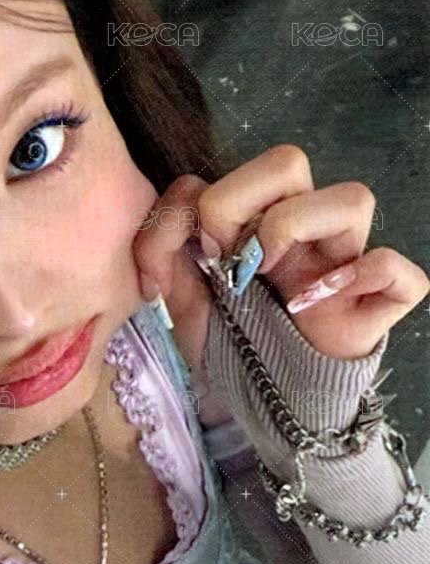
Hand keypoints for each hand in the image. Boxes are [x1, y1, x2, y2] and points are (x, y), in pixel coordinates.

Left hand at [133, 145, 429, 368]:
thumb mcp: (180, 297)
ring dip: (299, 229)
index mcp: (255, 219)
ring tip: (272, 277)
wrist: (264, 403)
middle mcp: (303, 230)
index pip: (223, 172)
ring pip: (354, 198)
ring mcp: (345, 260)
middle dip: (242, 203)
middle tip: (230, 258)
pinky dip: (367, 278)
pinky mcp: (381, 302)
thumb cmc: (229, 343)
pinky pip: (399, 270)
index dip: (202, 207)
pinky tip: (318, 305)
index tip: (196, 258)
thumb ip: (164, 250)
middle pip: (288, 160)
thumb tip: (176, 225)